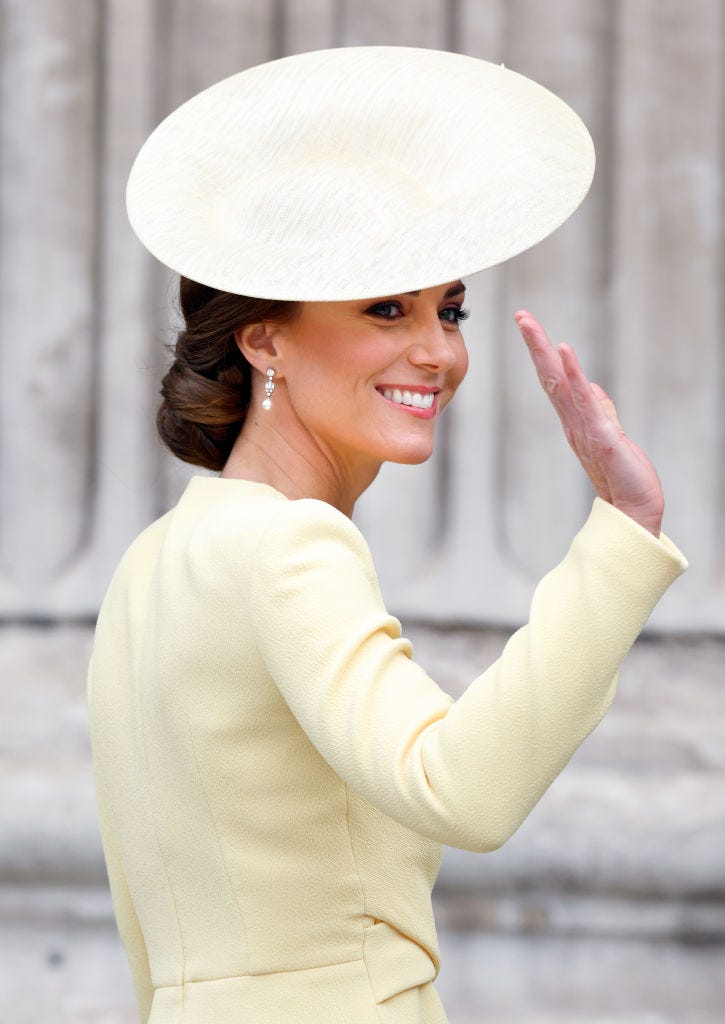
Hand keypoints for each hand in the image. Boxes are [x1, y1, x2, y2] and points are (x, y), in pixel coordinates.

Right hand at [514, 310, 663, 536]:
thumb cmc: (625, 477)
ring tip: (531, 326)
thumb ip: (602, 412)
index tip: (529, 325)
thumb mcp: (613, 436)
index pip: (555, 381)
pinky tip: (564, 352)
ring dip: (545, 352)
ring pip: (559, 384)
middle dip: (535, 345)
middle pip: (549, 377)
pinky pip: (584, 401)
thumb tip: (595, 388)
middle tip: (521, 315)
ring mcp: (584, 428)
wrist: (634, 510)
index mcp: (575, 421)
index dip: (542, 352)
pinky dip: (572, 375)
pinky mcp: (600, 435)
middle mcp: (573, 422)